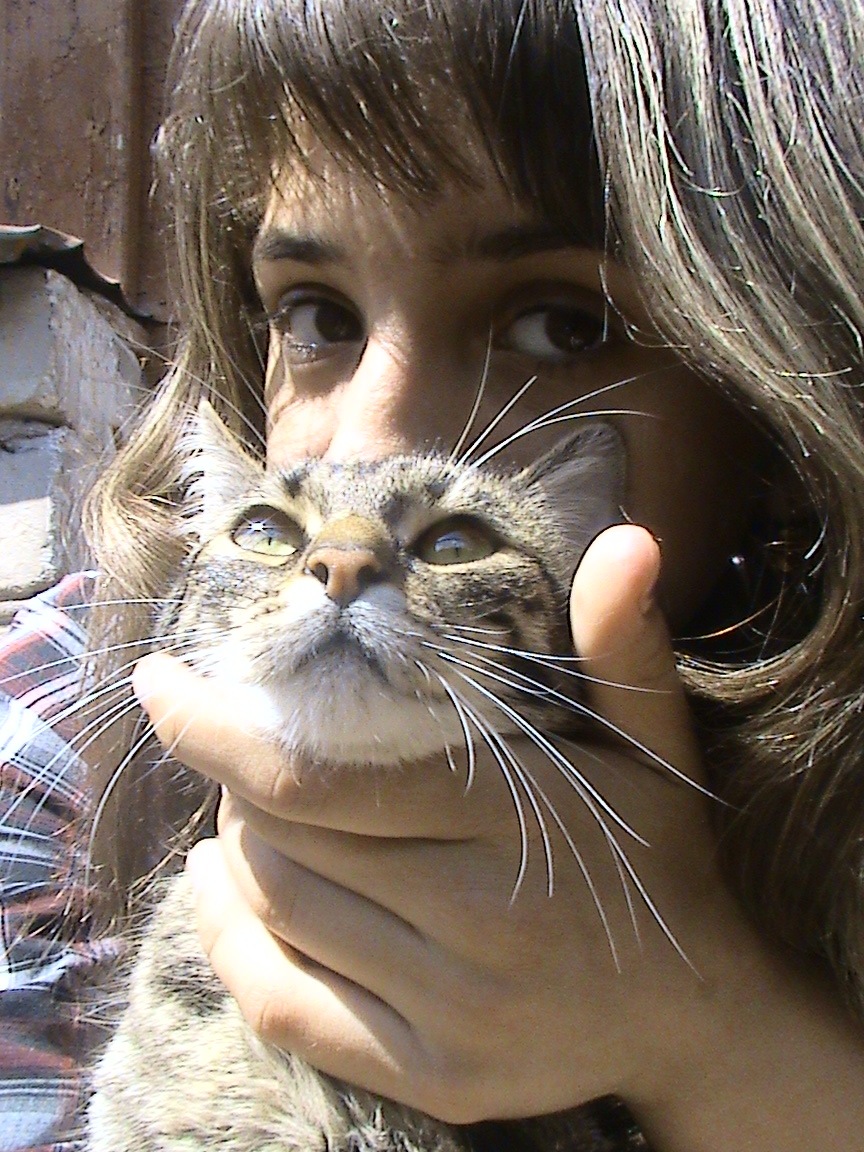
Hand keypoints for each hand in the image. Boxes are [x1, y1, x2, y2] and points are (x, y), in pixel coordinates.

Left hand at [134, 526, 858, 1149]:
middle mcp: (478, 925)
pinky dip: (229, 940)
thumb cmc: (655, 854)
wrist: (692, 1011)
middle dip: (238, 778)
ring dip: (237, 846)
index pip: (317, 775)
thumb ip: (625, 644)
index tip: (160, 683)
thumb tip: (628, 537)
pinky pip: (284, 1007)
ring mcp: (453, 1015)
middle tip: (245, 741)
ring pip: (277, 911)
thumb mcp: (652, 742)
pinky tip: (223, 892)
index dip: (215, 729)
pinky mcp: (434, 1077)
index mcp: (513, 822)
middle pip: (282, 839)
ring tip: (252, 807)